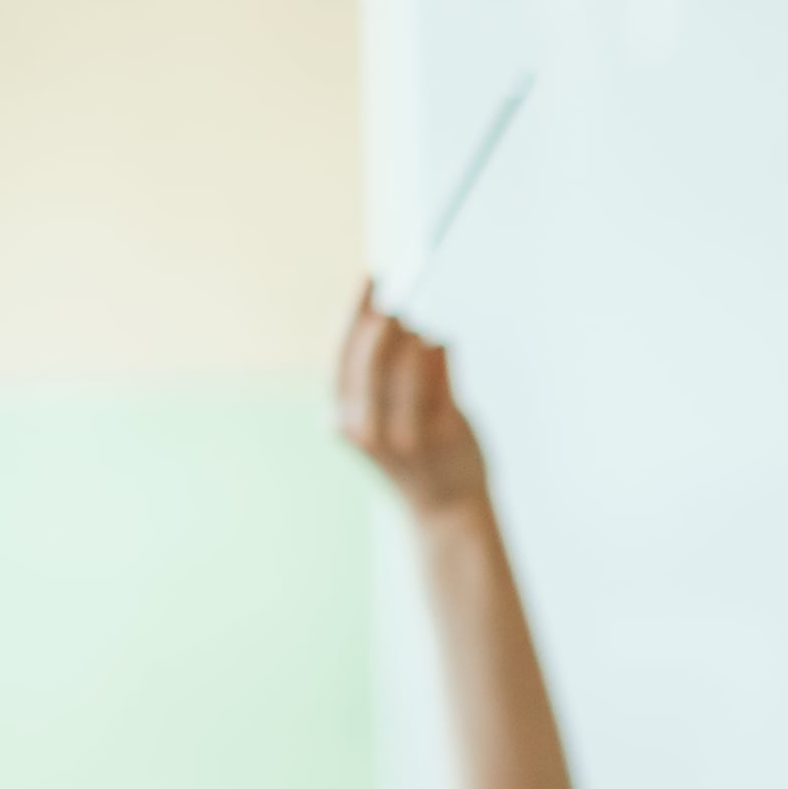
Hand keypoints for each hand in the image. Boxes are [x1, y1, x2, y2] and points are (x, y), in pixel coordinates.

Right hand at [331, 292, 488, 517]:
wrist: (446, 509)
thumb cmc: (412, 452)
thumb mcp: (379, 414)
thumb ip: (378, 372)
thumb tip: (390, 313)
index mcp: (342, 421)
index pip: (341, 354)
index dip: (355, 310)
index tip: (371, 278)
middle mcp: (367, 429)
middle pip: (371, 355)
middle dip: (386, 318)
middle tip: (398, 293)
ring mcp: (405, 434)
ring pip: (407, 360)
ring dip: (416, 335)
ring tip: (421, 334)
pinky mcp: (443, 433)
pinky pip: (439, 372)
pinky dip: (439, 349)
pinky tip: (440, 343)